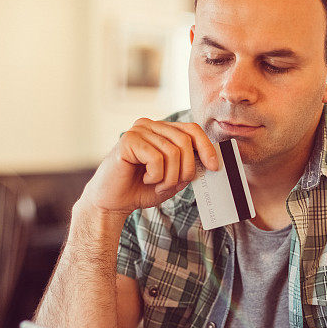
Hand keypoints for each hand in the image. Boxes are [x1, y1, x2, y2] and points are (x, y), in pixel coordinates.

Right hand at [79, 119, 218, 214]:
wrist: (112, 202)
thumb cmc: (140, 189)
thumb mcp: (172, 180)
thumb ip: (187, 169)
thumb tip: (208, 162)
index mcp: (162, 131)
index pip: (192, 130)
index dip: (206, 147)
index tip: (214, 166)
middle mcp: (150, 125)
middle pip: (185, 141)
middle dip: (185, 169)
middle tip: (171, 185)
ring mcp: (138, 130)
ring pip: (173, 152)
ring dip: (169, 177)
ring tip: (155, 184)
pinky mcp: (128, 140)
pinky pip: (156, 158)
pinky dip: (155, 176)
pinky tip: (144, 178)